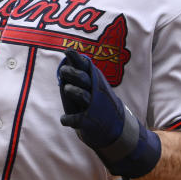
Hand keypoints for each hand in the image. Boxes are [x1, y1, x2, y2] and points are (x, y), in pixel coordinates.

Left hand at [56, 49, 160, 179]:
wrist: (117, 129)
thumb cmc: (99, 104)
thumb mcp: (94, 88)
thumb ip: (80, 77)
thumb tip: (64, 62)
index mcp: (95, 82)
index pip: (85, 67)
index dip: (76, 58)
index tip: (67, 50)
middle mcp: (95, 92)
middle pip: (83, 79)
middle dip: (72, 73)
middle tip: (62, 70)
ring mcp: (92, 106)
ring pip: (82, 95)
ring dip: (73, 91)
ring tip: (66, 88)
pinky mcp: (88, 121)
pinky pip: (76, 119)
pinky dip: (68, 119)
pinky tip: (64, 119)